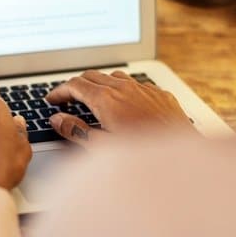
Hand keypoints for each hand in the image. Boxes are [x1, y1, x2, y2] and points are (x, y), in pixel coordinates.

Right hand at [45, 70, 194, 144]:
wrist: (183, 160)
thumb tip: (57, 120)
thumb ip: (76, 131)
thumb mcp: (102, 149)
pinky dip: (122, 89)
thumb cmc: (143, 157)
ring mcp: (145, 90)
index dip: (60, 91)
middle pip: (92, 76)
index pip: (75, 86)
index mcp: (107, 100)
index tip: (52, 99)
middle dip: (76, 85)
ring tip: (91, 98)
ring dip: (99, 84)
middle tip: (66, 99)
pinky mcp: (161, 95)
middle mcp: (125, 89)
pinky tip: (123, 103)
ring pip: (114, 77)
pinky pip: (136, 84)